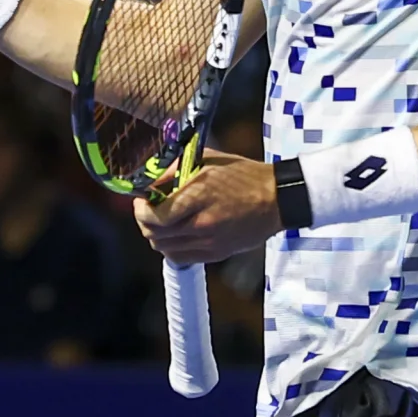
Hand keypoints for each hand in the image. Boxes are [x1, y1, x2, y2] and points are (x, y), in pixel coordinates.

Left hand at [134, 158, 279, 266]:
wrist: (277, 199)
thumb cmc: (243, 175)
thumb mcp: (207, 159)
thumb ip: (175, 169)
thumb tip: (150, 181)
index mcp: (198, 194)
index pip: (154, 215)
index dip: (140, 209)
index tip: (141, 200)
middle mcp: (201, 222)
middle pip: (154, 234)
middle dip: (144, 221)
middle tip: (147, 210)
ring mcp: (209, 242)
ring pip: (163, 248)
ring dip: (156, 235)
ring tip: (162, 221)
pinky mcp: (215, 254)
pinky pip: (179, 257)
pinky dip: (170, 247)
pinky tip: (176, 234)